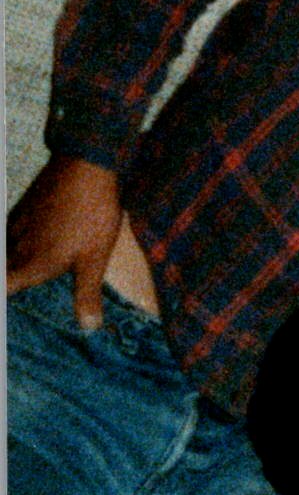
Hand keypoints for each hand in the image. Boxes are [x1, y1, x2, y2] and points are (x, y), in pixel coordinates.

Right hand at [7, 155, 122, 328]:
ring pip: (6, 248)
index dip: (5, 292)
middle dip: (11, 278)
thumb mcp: (94, 259)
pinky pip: (11, 230)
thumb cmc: (91, 216)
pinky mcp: (23, 207)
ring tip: (25, 267)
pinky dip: (16, 241)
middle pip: (4, 270)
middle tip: (20, 280)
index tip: (10, 294)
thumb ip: (86, 294)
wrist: (85, 167)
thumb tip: (88, 328)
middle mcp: (16, 247)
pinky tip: (29, 240)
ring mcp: (17, 224)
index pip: (4, 288)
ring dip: (13, 260)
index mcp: (32, 265)